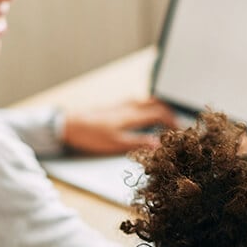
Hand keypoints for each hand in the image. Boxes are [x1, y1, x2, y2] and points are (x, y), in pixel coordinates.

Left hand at [62, 98, 176, 153]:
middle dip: (168, 112)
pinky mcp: (113, 107)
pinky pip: (136, 103)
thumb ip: (139, 143)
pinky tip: (141, 115)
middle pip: (155, 104)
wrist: (67, 125)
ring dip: (157, 108)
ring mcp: (120, 105)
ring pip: (145, 101)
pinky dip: (146, 108)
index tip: (179, 131)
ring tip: (163, 118)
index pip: (160, 113)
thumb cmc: (90, 135)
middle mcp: (128, 106)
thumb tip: (159, 145)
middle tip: (175, 124)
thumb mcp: (116, 144)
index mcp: (132, 114)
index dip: (172, 122)